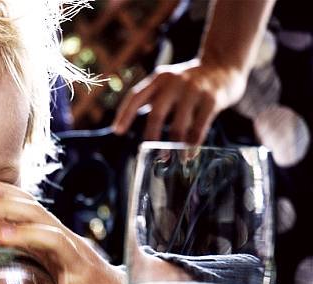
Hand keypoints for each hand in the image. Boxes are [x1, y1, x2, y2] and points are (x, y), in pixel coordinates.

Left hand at [0, 181, 124, 283]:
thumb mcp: (48, 278)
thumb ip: (19, 283)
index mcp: (54, 239)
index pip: (30, 208)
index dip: (5, 195)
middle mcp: (67, 247)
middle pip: (39, 216)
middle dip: (8, 207)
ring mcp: (80, 268)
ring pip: (58, 243)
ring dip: (28, 236)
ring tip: (1, 236)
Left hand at [112, 59, 248, 144]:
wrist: (224, 64)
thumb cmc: (189, 82)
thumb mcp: (168, 82)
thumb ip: (151, 98)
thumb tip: (125, 125)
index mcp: (159, 78)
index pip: (136, 96)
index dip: (124, 114)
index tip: (117, 131)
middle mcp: (174, 81)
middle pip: (157, 113)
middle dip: (151, 135)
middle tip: (148, 152)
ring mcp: (194, 89)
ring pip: (179, 124)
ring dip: (173, 145)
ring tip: (170, 160)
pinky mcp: (212, 99)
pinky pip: (199, 126)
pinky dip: (192, 144)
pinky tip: (189, 155)